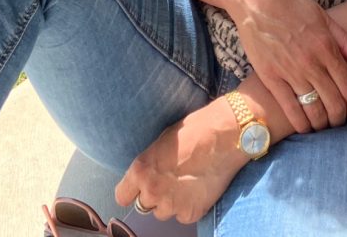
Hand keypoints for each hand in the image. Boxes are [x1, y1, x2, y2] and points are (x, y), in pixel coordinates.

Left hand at [114, 101, 243, 224]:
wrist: (223, 136)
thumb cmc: (193, 130)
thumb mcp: (162, 142)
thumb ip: (150, 164)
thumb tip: (147, 175)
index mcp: (141, 170)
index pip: (122, 196)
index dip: (132, 191)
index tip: (138, 188)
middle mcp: (152, 191)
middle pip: (144, 206)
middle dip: (155, 196)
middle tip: (171, 180)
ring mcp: (172, 205)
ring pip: (164, 213)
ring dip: (171, 203)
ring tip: (187, 183)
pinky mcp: (191, 213)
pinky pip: (183, 216)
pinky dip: (189, 206)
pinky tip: (198, 188)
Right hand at [227, 0, 346, 133]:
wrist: (256, 0)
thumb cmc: (292, 5)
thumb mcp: (324, 17)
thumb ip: (345, 41)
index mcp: (326, 47)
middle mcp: (311, 63)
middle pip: (334, 102)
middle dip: (340, 118)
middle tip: (339, 122)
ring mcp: (290, 71)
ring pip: (313, 109)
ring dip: (322, 124)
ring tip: (323, 125)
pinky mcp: (270, 77)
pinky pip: (289, 108)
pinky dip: (300, 124)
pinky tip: (304, 128)